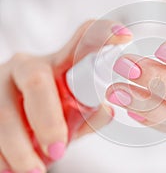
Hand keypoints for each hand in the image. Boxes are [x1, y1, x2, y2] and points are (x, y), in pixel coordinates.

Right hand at [0, 20, 130, 172]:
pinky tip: (9, 169)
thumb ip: (90, 113)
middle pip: (37, 80)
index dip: (103, 34)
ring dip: (20, 146)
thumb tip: (106, 108)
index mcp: (60, 64)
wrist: (14, 125)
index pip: (82, 40)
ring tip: (34, 170)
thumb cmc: (50, 115)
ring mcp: (0, 82)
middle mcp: (29, 66)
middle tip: (58, 149)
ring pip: (4, 110)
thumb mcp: (72, 113)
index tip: (125, 37)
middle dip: (47, 118)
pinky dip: (1, 155)